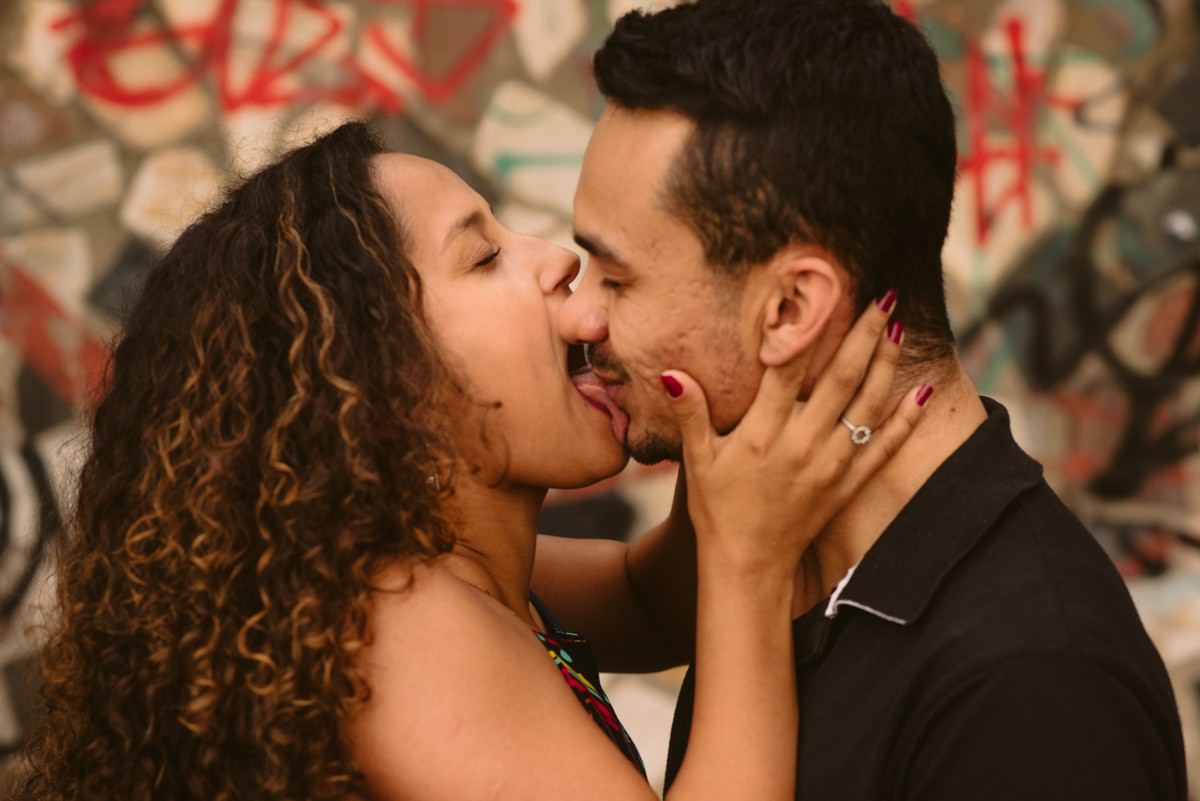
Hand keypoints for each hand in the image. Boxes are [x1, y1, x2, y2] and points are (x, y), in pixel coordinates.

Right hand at [660, 297, 930, 584]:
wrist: (747, 565)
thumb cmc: (717, 510)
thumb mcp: (697, 460)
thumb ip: (690, 413)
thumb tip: (672, 372)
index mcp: (761, 434)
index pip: (787, 371)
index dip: (803, 332)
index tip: (819, 298)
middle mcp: (800, 446)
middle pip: (838, 380)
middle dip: (862, 337)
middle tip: (883, 300)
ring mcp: (828, 466)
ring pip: (865, 407)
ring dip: (885, 366)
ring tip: (899, 330)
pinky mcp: (845, 486)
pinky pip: (883, 449)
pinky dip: (905, 421)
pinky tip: (922, 394)